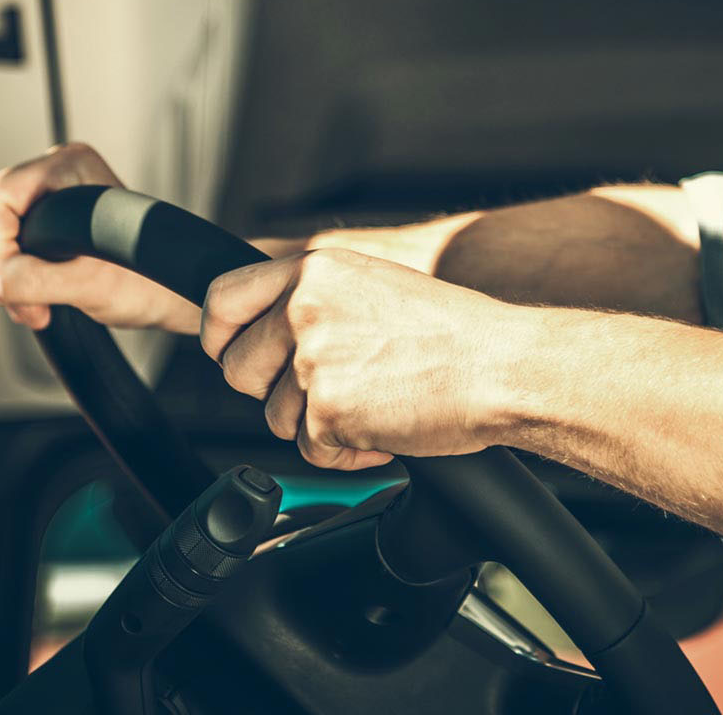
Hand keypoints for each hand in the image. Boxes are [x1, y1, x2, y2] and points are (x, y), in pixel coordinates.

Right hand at [0, 143, 200, 333]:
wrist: (170, 293)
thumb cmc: (148, 281)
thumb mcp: (88, 286)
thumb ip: (33, 281)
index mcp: (69, 168)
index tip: (12, 280)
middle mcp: (55, 174)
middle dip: (0, 264)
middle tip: (30, 302)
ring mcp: (48, 196)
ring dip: (5, 276)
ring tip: (38, 305)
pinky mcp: (45, 220)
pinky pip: (4, 244)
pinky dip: (12, 275)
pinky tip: (36, 297)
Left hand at [201, 248, 530, 469]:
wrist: (501, 366)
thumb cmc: (453, 331)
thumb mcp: (372, 283)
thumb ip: (312, 297)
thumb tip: (265, 328)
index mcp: (313, 268)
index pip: (222, 298)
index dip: (221, 336)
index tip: (233, 353)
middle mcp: (303, 307)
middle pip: (237, 368)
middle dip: (271, 392)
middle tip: (320, 393)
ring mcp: (312, 360)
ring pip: (274, 416)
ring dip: (318, 425)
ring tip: (372, 405)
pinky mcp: (327, 411)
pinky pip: (311, 451)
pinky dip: (345, 454)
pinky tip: (384, 431)